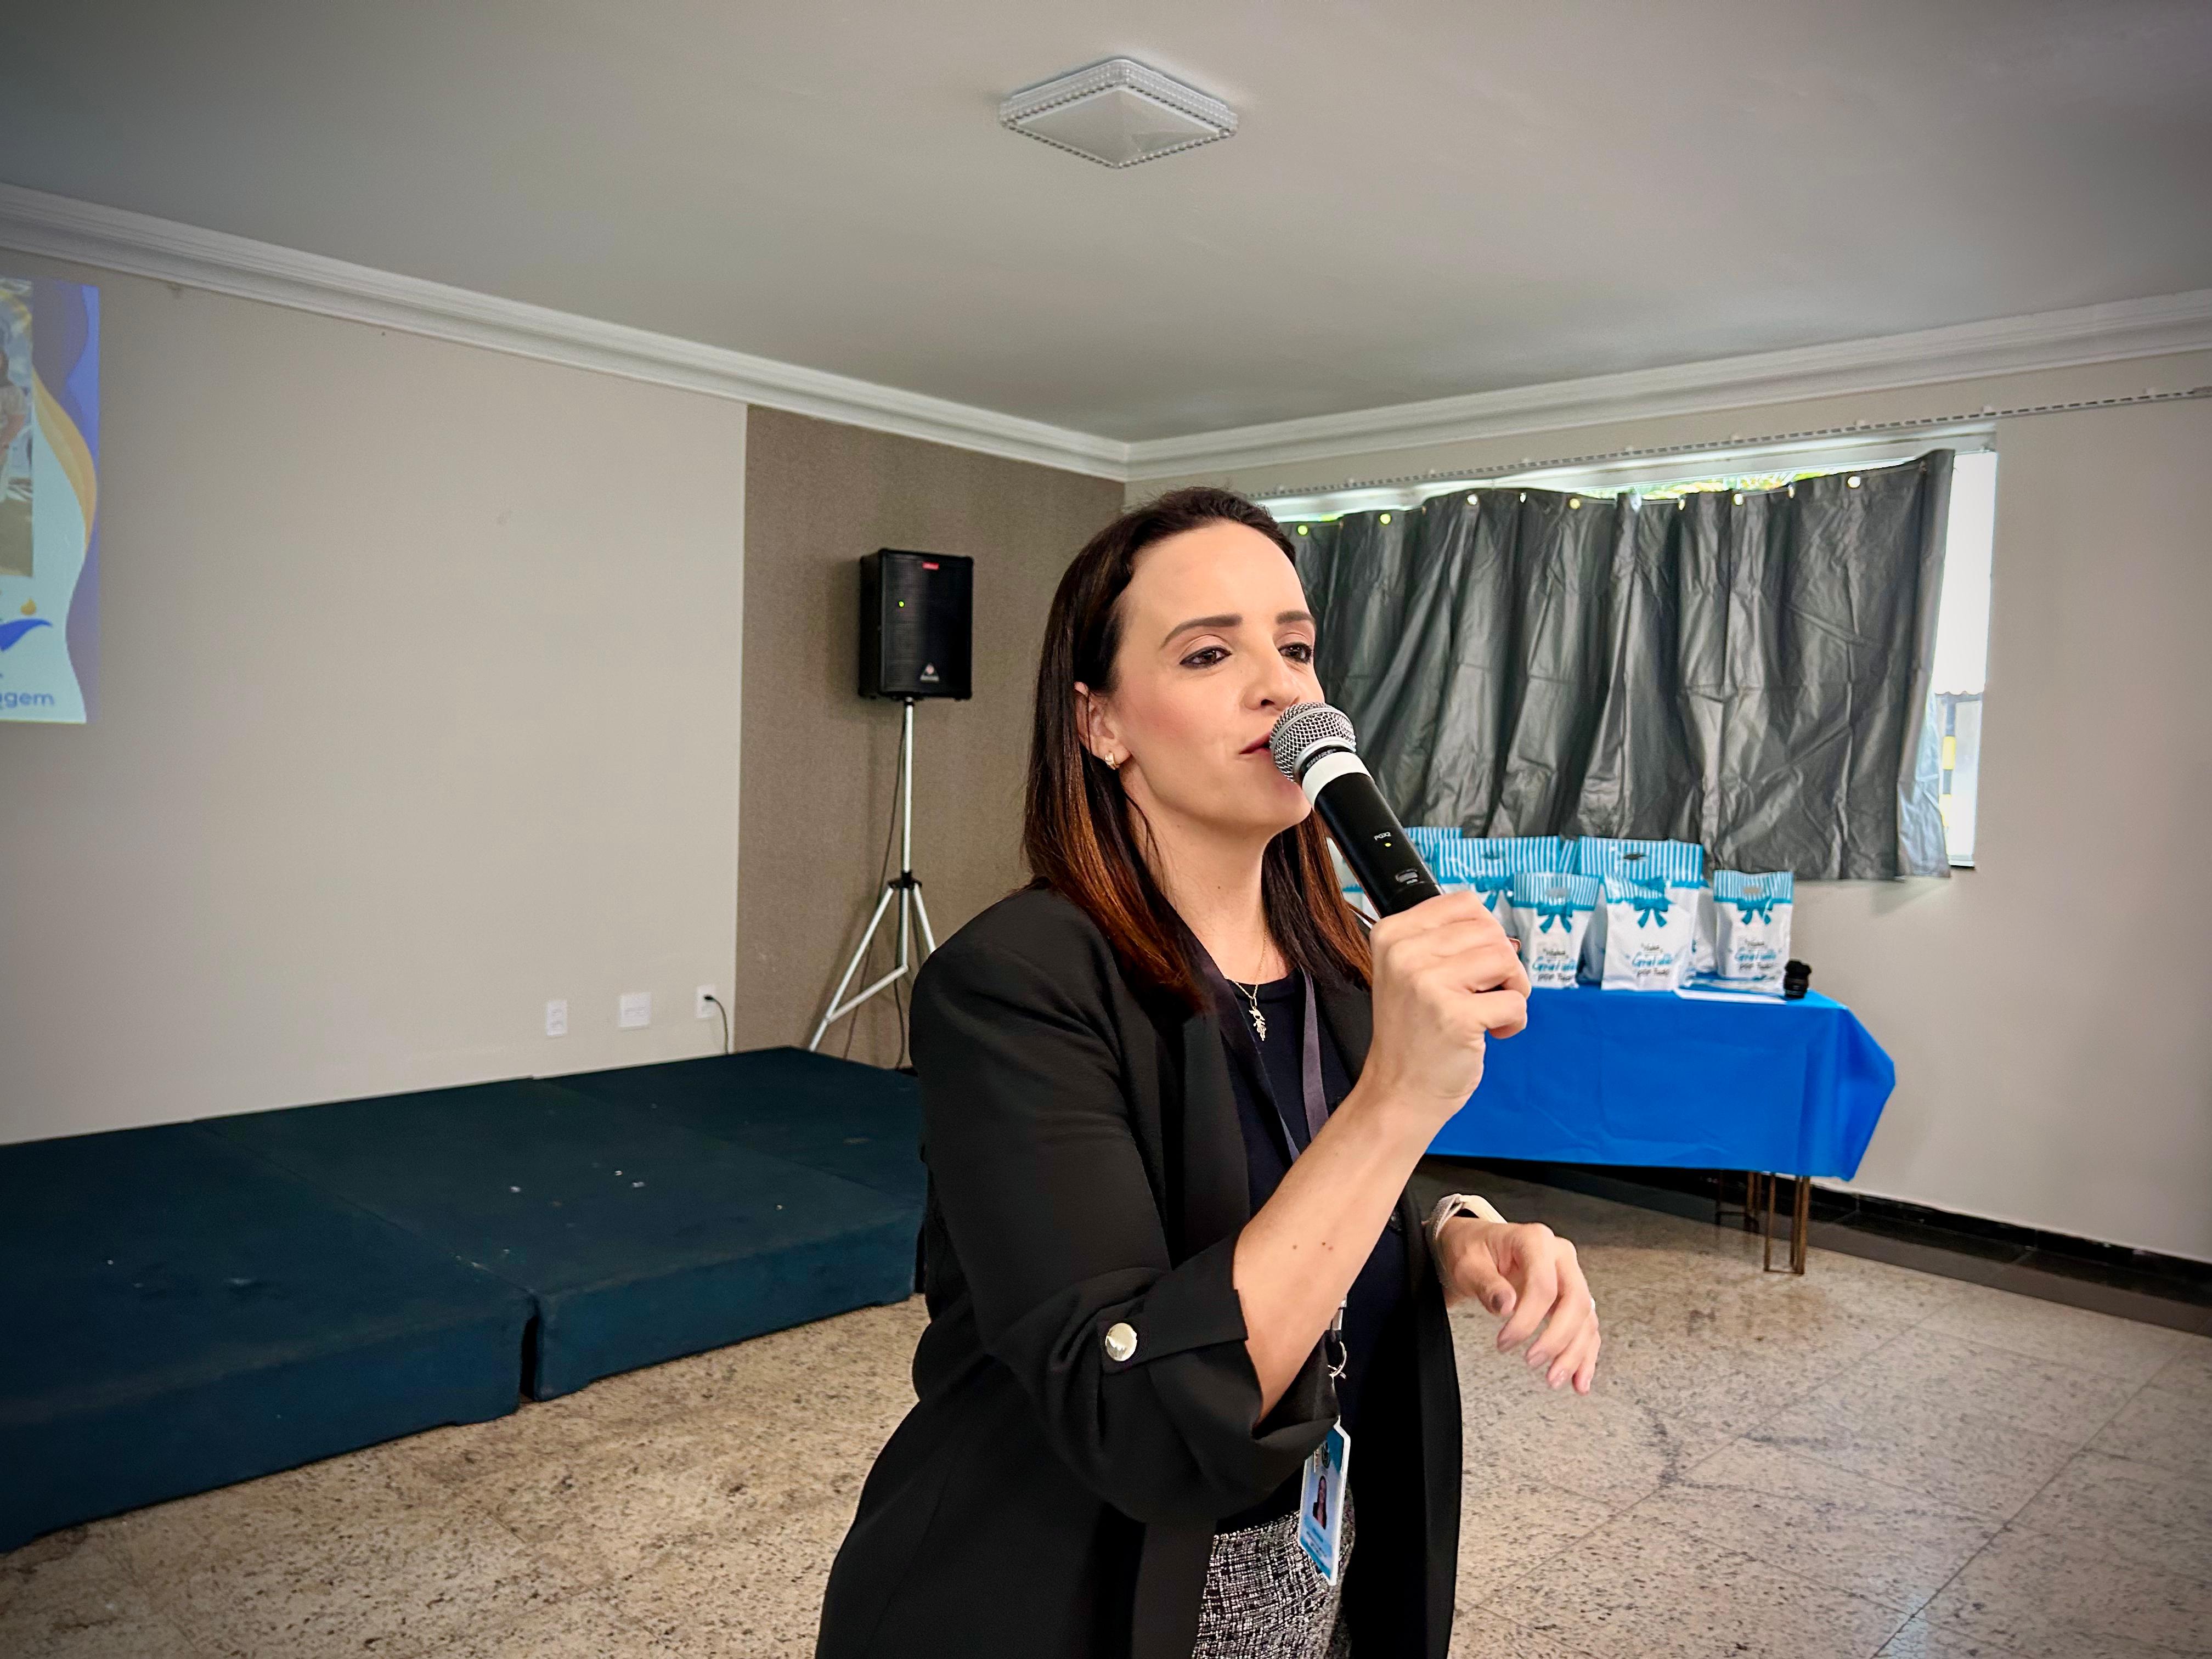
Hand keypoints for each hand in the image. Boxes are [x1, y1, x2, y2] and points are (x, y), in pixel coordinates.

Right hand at [1362, 892, 1530, 1131]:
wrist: (1398, 1091)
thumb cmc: (1413, 1033)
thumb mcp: (1407, 972)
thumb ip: (1442, 940)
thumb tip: (1495, 926)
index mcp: (1392, 935)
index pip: (1464, 903)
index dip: (1484, 934)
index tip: (1473, 964)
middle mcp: (1405, 954)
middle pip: (1490, 930)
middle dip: (1502, 963)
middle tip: (1486, 993)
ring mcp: (1428, 984)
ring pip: (1506, 959)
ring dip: (1513, 988)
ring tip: (1489, 1012)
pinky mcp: (1456, 1016)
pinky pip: (1516, 1001)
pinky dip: (1515, 1020)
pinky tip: (1492, 1034)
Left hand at [1439, 1218, 1600, 1393]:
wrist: (1475, 1245)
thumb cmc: (1472, 1249)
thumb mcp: (1468, 1263)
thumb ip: (1486, 1284)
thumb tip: (1506, 1305)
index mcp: (1535, 1240)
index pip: (1544, 1285)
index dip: (1527, 1319)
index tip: (1505, 1342)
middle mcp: (1559, 1256)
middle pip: (1576, 1301)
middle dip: (1557, 1339)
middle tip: (1532, 1361)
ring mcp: (1569, 1276)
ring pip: (1586, 1318)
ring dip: (1575, 1353)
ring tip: (1554, 1379)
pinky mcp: (1569, 1296)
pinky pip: (1586, 1327)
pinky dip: (1584, 1355)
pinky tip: (1578, 1379)